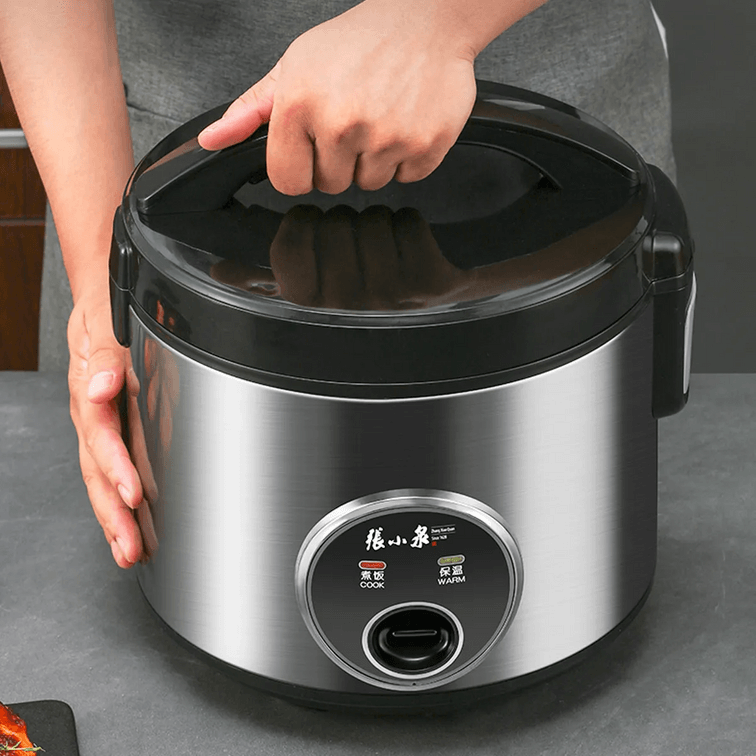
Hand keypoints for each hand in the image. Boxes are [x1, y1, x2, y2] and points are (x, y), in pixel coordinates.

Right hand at [67, 290, 145, 568]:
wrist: (97, 305)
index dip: (116, 468)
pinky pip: (112, 471)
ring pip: (102, 479)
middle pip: (97, 473)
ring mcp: (100, 428)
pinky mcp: (113, 431)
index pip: (102, 439)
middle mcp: (93, 417)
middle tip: (129, 547)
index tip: (133, 494)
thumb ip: (103, 356)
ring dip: (116, 517)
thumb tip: (100, 386)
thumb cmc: (103, 316)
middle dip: (113, 513)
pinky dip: (121, 500)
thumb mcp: (103, 325)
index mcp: (90, 394)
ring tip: (129, 551)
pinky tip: (134, 522)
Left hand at [197, 0, 476, 194]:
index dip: (299, 169)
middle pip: (331, 185)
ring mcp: (385, 137)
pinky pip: (406, 178)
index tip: (311, 150)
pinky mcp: (423, 146)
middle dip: (340, 160)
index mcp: (299, 105)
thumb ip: (251, 110)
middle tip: (353, 119)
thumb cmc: (359, 42)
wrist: (427, 19)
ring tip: (380, 117)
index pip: (288, 182)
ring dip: (373, 160)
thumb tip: (212, 140)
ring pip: (369, 184)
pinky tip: (403, 122)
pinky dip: (407, 157)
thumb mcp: (294, 67)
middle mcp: (340, 124)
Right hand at [209, 203, 480, 309]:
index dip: (299, 225)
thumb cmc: (367, 275)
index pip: (287, 253)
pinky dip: (411, 223)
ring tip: (385, 244)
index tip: (309, 224)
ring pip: (372, 220)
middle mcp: (349, 307)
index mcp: (315, 302)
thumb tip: (221, 271)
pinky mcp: (428, 284)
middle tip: (357, 238)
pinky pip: (408, 224)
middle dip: (346, 218)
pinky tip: (411, 246)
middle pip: (335, 225)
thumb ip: (260, 273)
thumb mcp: (311, 274)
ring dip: (380, 220)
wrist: (438, 286)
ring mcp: (390, 299)